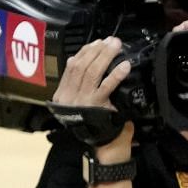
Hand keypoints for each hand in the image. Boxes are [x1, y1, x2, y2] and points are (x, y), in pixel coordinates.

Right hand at [53, 37, 134, 160]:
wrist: (104, 147)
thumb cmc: (95, 123)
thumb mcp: (81, 103)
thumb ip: (79, 84)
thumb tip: (80, 60)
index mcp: (63, 94)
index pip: (71, 66)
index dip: (84, 52)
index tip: (96, 43)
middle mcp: (69, 96)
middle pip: (81, 66)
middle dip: (96, 50)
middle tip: (111, 40)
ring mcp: (82, 100)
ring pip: (91, 72)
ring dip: (105, 56)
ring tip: (116, 46)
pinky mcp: (96, 106)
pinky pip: (106, 86)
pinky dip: (115, 74)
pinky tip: (124, 66)